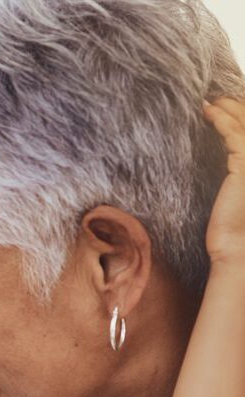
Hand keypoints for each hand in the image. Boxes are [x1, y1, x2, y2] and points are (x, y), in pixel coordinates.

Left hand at [204, 97, 244, 266]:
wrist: (236, 246)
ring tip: (209, 101)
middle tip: (216, 97)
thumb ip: (233, 171)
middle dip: (237, 107)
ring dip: (227, 108)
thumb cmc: (231, 226)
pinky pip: (234, 134)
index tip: (225, 105)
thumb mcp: (232, 192)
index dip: (242, 115)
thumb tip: (223, 161)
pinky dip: (221, 120)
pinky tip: (209, 112)